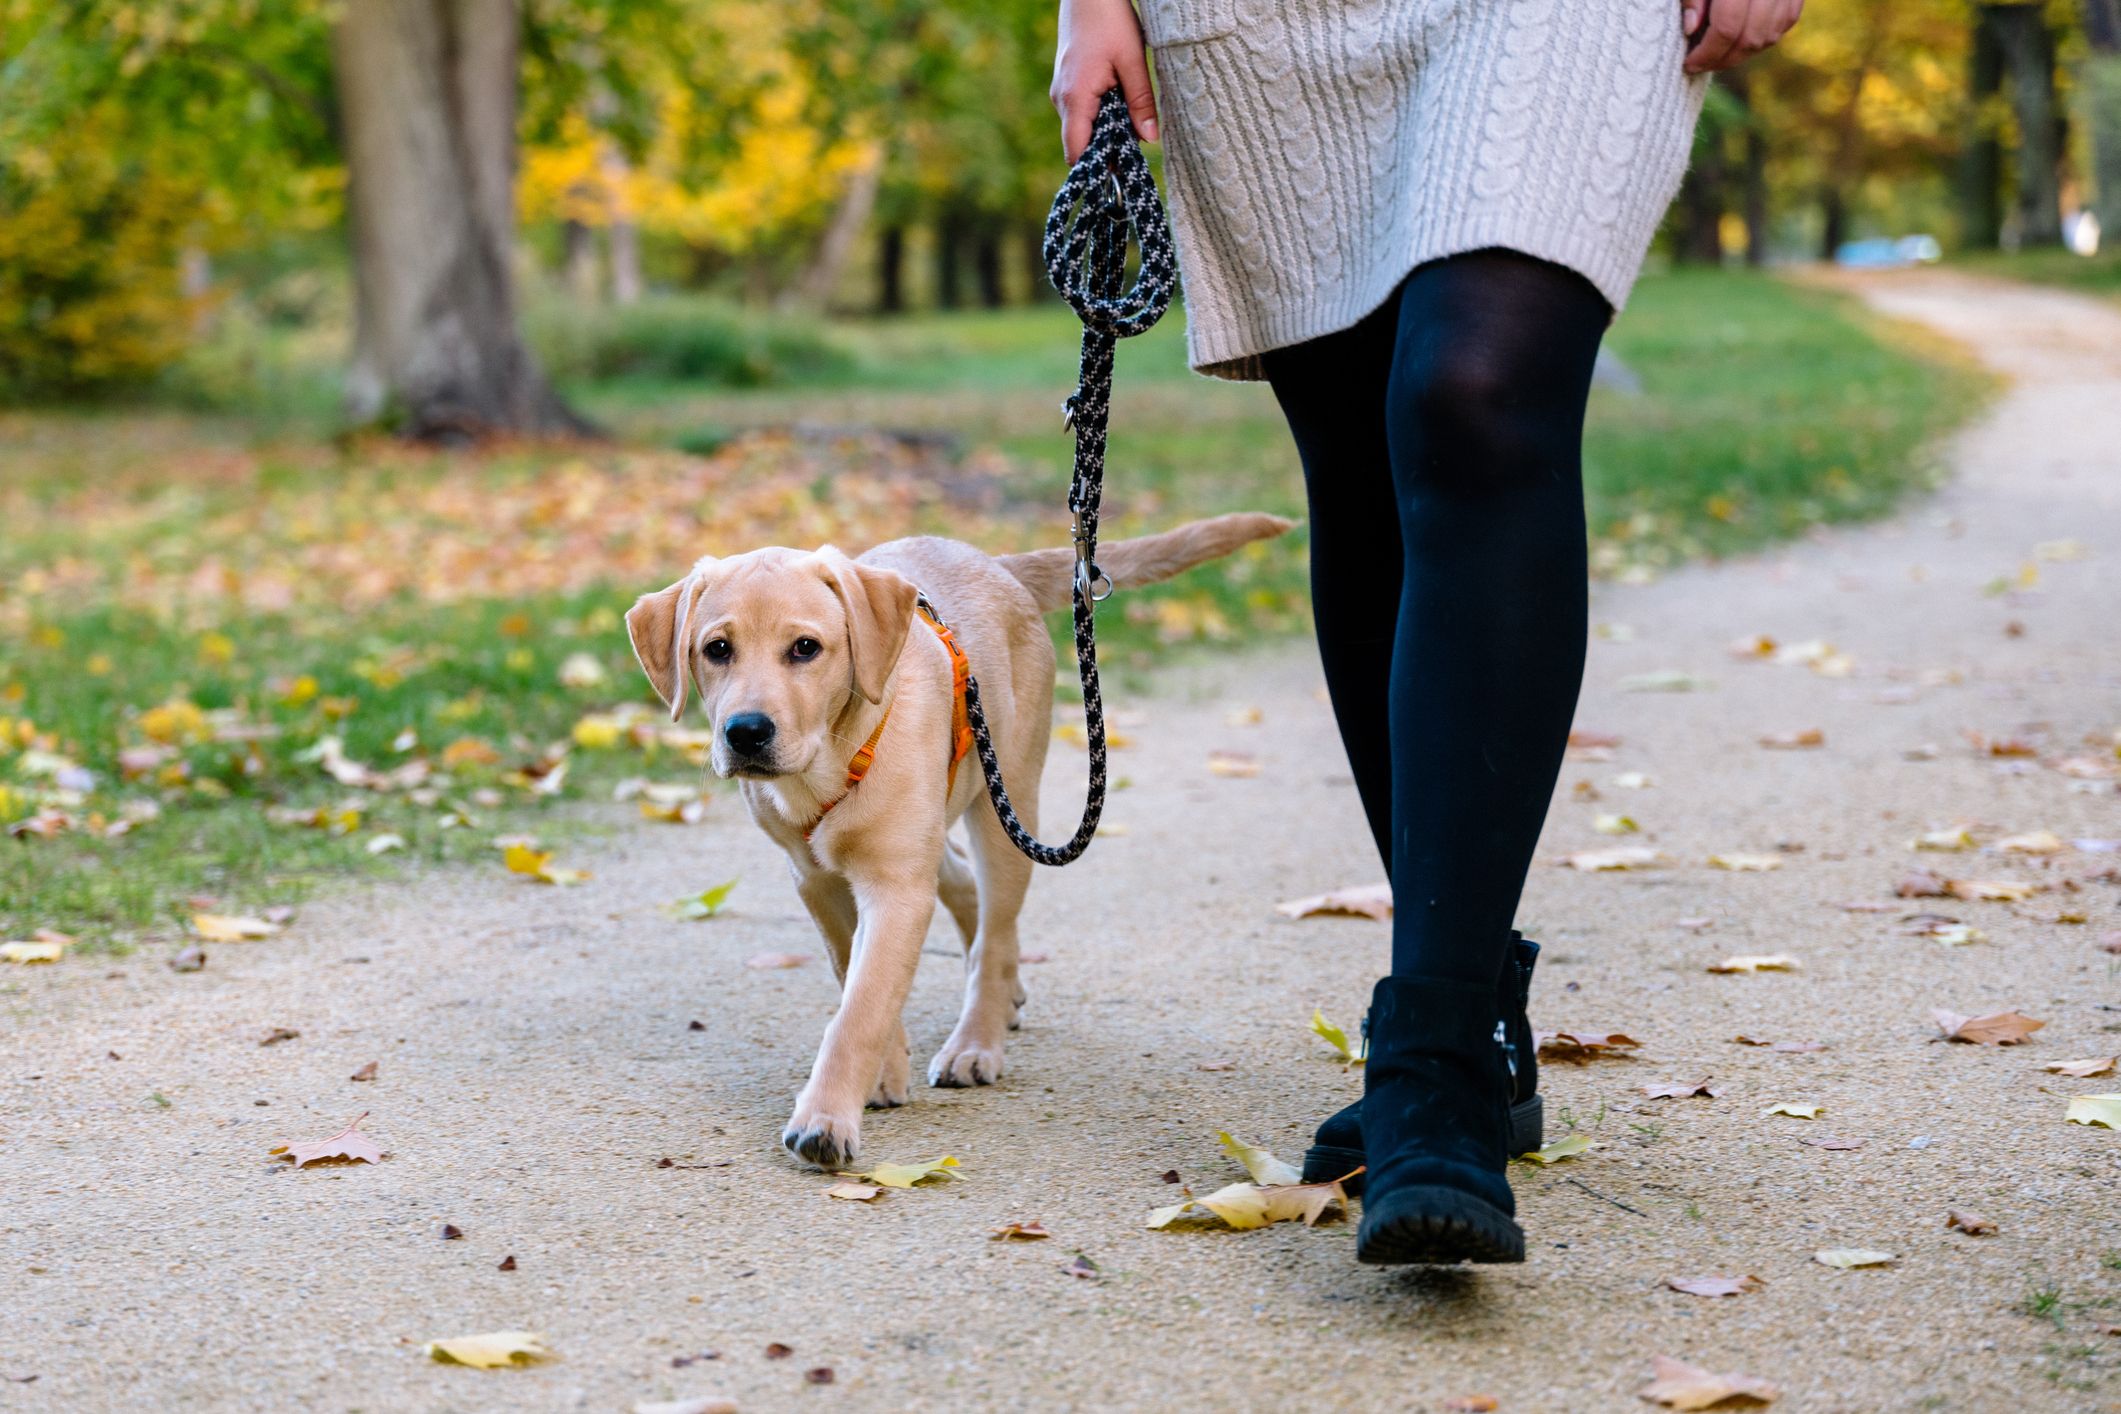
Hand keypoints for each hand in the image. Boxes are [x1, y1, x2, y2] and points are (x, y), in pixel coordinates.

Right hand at [1051, 0, 1156, 162]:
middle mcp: (1061, 99)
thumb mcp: (1133, 60)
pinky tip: (1121, 100)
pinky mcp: (1067, 84)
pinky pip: (1083, 112)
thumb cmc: (1110, 19)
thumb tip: (1150, 140)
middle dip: (1107, 149)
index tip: (1121, 175)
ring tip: (1132, 115)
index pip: (1077, 153)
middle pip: (1081, 143)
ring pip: (1084, 127)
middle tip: (1137, 145)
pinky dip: (1102, 114)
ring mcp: (1061, 92)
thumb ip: (1141, 102)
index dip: (1097, 168)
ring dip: (1107, 129)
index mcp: (1075, 98)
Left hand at [1682, 0, 1802, 73]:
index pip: (1727, 28)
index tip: (1689, 64)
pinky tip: (1742, 40)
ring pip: (1769, 36)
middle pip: (1750, 38)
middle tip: (1701, 65)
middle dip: (1723, 60)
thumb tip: (1691, 30)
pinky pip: (1785, 23)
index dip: (1706, 53)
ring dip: (1742, 53)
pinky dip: (1763, 37)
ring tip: (1718, 54)